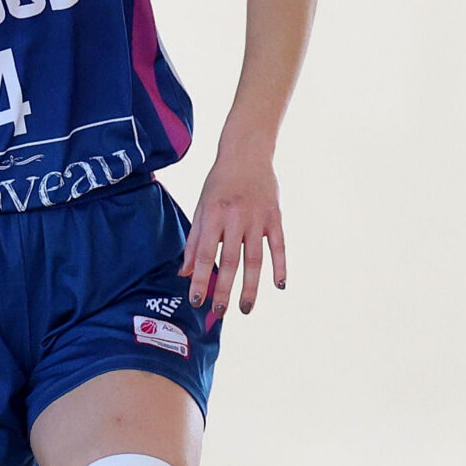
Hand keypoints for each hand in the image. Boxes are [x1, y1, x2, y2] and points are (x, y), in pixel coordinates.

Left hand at [179, 148, 285, 316]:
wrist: (247, 153)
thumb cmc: (219, 183)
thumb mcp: (201, 207)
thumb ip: (194, 240)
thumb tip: (184, 273)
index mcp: (212, 214)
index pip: (204, 253)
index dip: (200, 279)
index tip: (196, 301)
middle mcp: (235, 217)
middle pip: (229, 260)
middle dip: (223, 288)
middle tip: (220, 312)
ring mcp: (258, 218)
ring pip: (254, 258)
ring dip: (250, 285)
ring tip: (245, 308)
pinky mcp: (276, 217)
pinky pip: (279, 246)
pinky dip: (280, 266)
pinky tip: (279, 286)